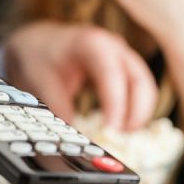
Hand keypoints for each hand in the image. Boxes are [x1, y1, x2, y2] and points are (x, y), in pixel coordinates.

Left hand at [4, 21, 155, 130]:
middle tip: (120, 139)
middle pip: (140, 81)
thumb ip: (60, 110)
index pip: (112, 74)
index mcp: (92, 44)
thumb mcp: (42, 83)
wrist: (39, 42)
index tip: (111, 130)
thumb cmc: (40, 57)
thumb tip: (75, 140)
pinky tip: (120, 128)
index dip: (116, 104)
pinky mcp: (126, 70)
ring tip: (120, 137)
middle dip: (136, 113)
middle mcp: (115, 48)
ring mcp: (124, 57)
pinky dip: (135, 111)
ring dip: (138, 114)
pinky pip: (140, 91)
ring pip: (145, 87)